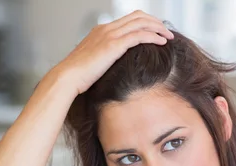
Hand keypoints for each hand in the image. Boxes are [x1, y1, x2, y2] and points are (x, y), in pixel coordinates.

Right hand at [52, 10, 173, 94]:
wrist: (67, 78)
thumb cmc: (76, 77)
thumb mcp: (90, 64)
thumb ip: (101, 59)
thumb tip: (108, 68)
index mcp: (100, 31)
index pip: (127, 19)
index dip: (144, 23)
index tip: (154, 32)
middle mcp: (106, 29)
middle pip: (137, 16)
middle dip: (155, 22)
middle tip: (166, 31)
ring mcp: (110, 35)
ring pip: (141, 22)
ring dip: (158, 27)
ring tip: (168, 36)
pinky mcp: (114, 45)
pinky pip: (140, 35)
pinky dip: (154, 37)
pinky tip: (162, 43)